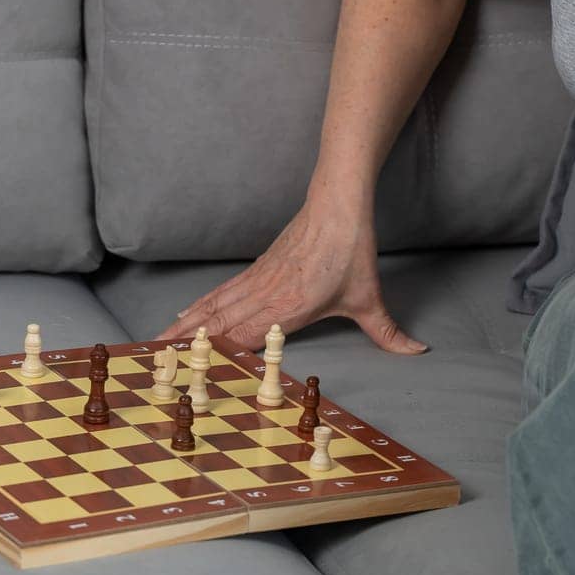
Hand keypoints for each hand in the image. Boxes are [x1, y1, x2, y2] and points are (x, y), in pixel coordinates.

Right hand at [151, 204, 427, 355]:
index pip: (248, 337)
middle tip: (155, 362)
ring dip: (186, 325)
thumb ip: (389, 332)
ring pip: (215, 306)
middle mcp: (267, 294)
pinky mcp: (258, 268)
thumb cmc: (352, 249)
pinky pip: (223, 291)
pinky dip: (201, 305)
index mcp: (290, 306)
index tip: (191, 374)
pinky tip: (186, 315)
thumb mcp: (370, 297)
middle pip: (220, 323)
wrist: (337, 200)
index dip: (219, 356)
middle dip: (187, 345)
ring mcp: (259, 279)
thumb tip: (418, 351)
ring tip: (158, 342)